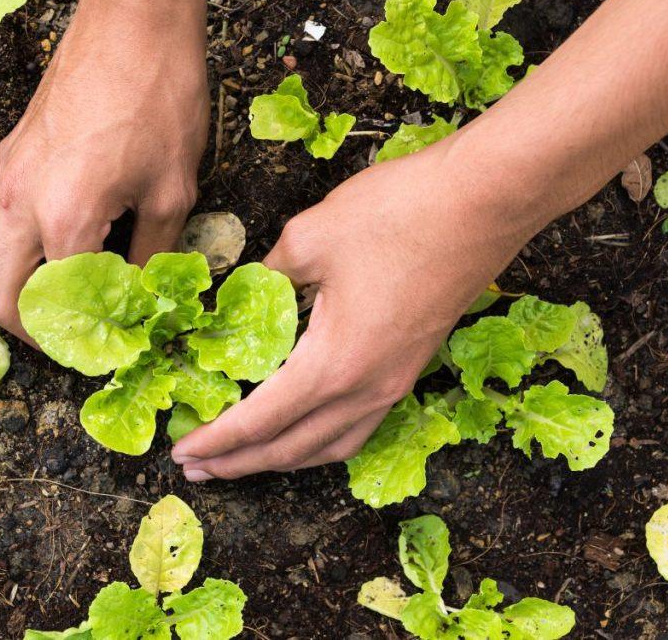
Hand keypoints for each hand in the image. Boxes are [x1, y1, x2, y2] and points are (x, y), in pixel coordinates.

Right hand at [0, 0, 208, 340]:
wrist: (133, 28)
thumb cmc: (160, 101)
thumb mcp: (173, 191)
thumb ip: (153, 255)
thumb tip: (143, 296)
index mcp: (66, 221)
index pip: (56, 307)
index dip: (80, 340)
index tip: (102, 349)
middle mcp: (20, 205)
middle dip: (26, 330)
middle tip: (62, 336)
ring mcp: (3, 177)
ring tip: (26, 294)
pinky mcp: (2, 152)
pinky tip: (8, 235)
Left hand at [172, 141, 544, 479]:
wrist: (487, 200)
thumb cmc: (398, 213)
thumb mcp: (309, 237)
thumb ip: (265, 277)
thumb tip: (241, 295)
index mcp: (333, 364)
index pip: (259, 421)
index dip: (216, 441)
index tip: (181, 451)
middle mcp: (366, 389)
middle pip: (291, 448)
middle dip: (239, 462)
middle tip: (195, 467)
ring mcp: (395, 383)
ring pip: (329, 447)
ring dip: (281, 459)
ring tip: (242, 460)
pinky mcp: (412, 368)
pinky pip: (358, 427)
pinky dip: (320, 441)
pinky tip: (304, 430)